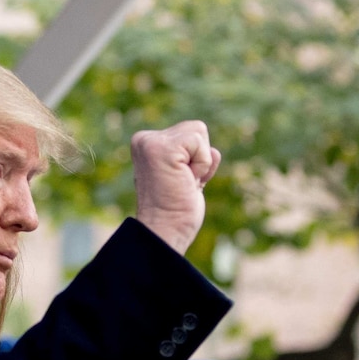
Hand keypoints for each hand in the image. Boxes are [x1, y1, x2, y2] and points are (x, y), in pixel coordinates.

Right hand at [130, 120, 220, 254]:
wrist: (165, 231)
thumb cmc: (176, 210)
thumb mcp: (184, 176)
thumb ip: (192, 157)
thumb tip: (214, 152)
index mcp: (146, 144)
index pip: (190, 134)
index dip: (196, 160)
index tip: (180, 182)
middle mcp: (144, 139)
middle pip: (196, 128)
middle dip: (200, 158)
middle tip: (183, 183)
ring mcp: (151, 142)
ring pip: (199, 131)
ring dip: (201, 161)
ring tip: (184, 182)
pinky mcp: (162, 148)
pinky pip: (199, 142)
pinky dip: (202, 165)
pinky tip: (186, 181)